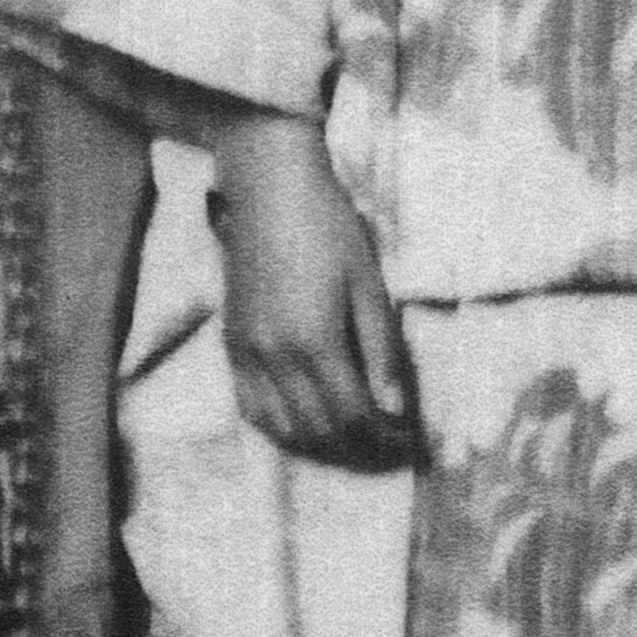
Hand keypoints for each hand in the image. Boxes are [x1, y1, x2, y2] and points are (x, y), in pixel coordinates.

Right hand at [212, 124, 421, 471]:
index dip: (384, 436)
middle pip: (318, 429)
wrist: (270, 191)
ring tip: (351, 436)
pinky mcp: (230, 344)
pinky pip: (249, 407)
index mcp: (314, 342)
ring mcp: (245, 353)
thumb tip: (394, 408)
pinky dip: (279, 426)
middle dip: (357, 446)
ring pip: (281, 427)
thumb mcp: (369, 285)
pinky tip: (303, 423)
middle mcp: (273, 357)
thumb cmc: (329, 228)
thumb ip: (381, 351)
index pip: (353, 415)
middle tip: (386, 442)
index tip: (407, 438)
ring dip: (319, 443)